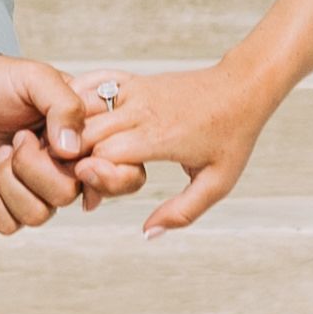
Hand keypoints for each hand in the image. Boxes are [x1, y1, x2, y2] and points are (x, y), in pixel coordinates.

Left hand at [0, 49, 116, 233]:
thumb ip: (63, 104)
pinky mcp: (7, 204)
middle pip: (69, 195)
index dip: (110, 178)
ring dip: (11, 180)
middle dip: (35, 166)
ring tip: (4, 150)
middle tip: (20, 136)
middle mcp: (69, 171)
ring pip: (38, 214)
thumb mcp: (36, 78)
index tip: (79, 162)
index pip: (126, 176)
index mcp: (88, 140)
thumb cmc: (1, 81)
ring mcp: (38, 190)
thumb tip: (71, 151)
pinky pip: (9, 224)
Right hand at [83, 63, 270, 235]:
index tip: (92, 196)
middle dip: (73, 161)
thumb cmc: (232, 135)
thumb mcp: (218, 183)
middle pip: (85, 134)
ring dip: (70, 134)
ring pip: (83, 110)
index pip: (103, 155)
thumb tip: (148, 233)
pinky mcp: (134, 80)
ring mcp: (136, 91)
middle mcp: (142, 110)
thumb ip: (183, 212)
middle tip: (78, 182)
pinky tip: (72, 122)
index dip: (91, 178)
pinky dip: (75, 102)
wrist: (242, 87)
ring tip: (71, 157)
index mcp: (159, 136)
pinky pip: (93, 86)